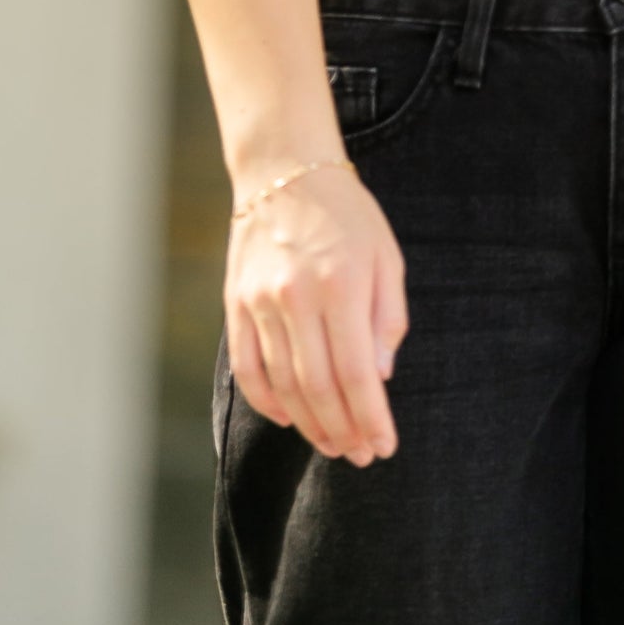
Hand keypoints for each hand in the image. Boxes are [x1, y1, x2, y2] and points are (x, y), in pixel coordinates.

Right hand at [224, 162, 408, 465]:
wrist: (284, 170)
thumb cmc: (347, 215)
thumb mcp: (386, 257)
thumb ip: (387, 319)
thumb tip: (379, 378)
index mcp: (342, 284)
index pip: (357, 373)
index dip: (371, 418)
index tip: (384, 446)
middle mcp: (297, 296)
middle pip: (319, 388)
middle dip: (343, 431)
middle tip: (359, 454)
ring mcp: (261, 302)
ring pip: (284, 385)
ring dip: (310, 425)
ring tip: (332, 444)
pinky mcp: (236, 304)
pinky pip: (249, 368)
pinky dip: (268, 402)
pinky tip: (290, 418)